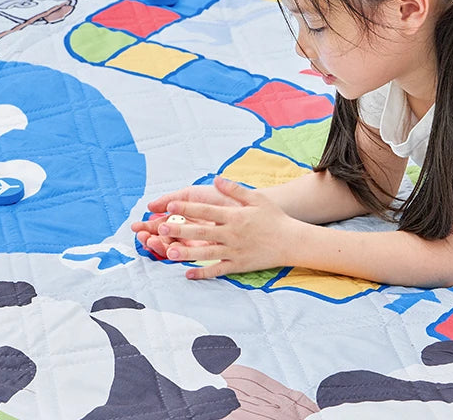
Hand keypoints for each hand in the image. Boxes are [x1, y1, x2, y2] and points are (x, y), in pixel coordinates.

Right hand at [131, 183, 239, 257]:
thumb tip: (152, 205)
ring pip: (179, 250)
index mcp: (187, 221)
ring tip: (154, 243)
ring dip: (164, 247)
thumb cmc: (223, 197)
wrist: (249, 203)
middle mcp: (193, 234)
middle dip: (153, 239)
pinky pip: (198, 261)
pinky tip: (173, 254)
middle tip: (143, 238)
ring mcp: (203, 244)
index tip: (139, 228)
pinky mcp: (215, 253)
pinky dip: (185, 259)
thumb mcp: (197, 194)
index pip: (164, 227)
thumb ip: (176, 198)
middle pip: (168, 241)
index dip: (150, 228)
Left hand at [148, 177, 300, 279]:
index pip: (206, 211)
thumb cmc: (274, 217)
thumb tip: (216, 179)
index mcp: (234, 216)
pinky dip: (203, 273)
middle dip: (180, 229)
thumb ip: (235, 189)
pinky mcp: (238, 265)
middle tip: (162, 228)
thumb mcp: (256, 198)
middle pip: (201, 232)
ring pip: (205, 252)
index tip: (170, 206)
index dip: (187, 208)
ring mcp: (234, 250)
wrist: (291, 241)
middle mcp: (232, 233)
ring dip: (186, 253)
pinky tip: (188, 274)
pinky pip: (218, 270)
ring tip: (168, 252)